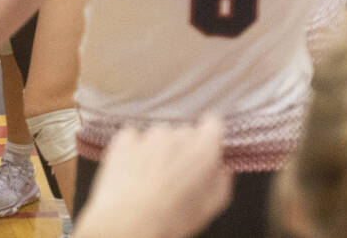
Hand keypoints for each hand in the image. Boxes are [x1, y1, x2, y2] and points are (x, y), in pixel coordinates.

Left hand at [72, 116, 231, 237]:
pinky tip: (134, 172)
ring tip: (152, 179)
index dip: (209, 135)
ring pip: (159, 136)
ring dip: (158, 150)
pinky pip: (134, 137)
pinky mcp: (125, 138)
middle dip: (183, 148)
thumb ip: (221, 181)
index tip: (206, 145)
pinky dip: (134, 150)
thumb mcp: (210, 207)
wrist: (129, 223)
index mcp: (204, 151)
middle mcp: (177, 136)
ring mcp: (149, 135)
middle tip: (176, 175)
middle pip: (185, 132)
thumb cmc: (171, 220)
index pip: (213, 124)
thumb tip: (220, 168)